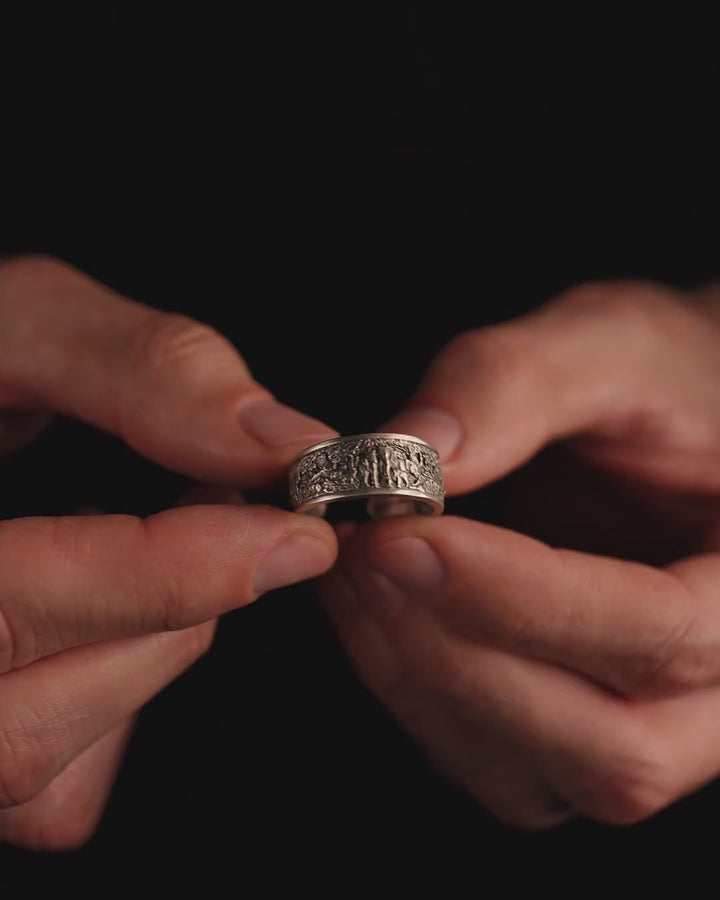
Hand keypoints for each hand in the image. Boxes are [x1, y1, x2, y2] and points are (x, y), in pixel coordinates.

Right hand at [0, 256, 337, 848]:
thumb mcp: (4, 325)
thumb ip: (136, 367)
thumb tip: (274, 438)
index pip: (7, 607)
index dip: (163, 576)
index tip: (291, 539)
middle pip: (27, 722)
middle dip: (170, 618)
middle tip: (242, 530)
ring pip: (34, 762)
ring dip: (142, 652)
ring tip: (154, 555)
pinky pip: (37, 789)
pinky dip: (101, 699)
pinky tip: (91, 616)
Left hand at [321, 282, 719, 828]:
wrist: (672, 426)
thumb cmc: (664, 382)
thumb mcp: (608, 343)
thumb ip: (514, 383)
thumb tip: (404, 452)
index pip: (667, 634)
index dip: (525, 598)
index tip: (406, 536)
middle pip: (610, 747)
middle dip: (459, 654)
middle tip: (365, 553)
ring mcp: (647, 729)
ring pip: (533, 774)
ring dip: (418, 680)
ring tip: (352, 571)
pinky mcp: (570, 735)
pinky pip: (486, 763)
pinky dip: (410, 694)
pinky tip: (369, 608)